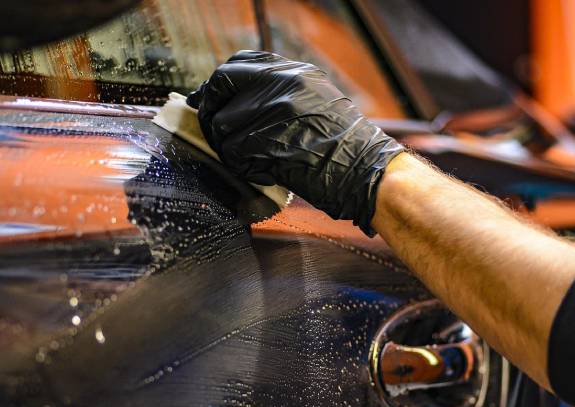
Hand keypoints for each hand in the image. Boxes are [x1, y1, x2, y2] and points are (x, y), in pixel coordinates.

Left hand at [187, 51, 402, 234]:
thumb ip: (278, 94)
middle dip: (211, 112)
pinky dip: (244, 167)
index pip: (237, 65)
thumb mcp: (316, 100)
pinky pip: (233, 154)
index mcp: (292, 72)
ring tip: (254, 160)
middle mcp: (281, 84)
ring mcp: (273, 111)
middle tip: (214, 133)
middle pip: (221, 88)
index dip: (217, 85)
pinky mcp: (267, 141)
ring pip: (223, 126)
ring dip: (230, 148)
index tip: (207, 100)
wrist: (367, 170)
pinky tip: (265, 172)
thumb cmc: (345, 146)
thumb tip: (236, 100)